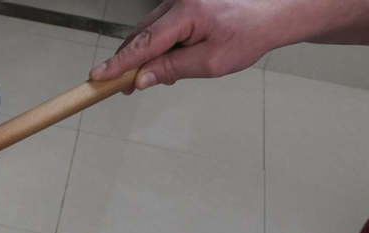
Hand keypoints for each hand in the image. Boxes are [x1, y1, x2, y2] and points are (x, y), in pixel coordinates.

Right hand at [90, 0, 297, 90]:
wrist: (270, 15)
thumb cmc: (248, 35)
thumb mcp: (212, 63)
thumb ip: (173, 69)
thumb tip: (141, 79)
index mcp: (187, 14)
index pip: (145, 43)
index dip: (119, 63)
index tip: (98, 76)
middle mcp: (179, 2)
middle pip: (142, 36)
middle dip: (130, 62)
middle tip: (124, 88)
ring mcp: (179, 1)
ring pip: (149, 32)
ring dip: (147, 56)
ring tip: (156, 77)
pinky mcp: (183, 5)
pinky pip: (160, 27)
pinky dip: (158, 46)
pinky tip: (169, 62)